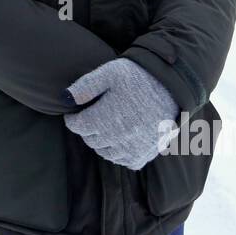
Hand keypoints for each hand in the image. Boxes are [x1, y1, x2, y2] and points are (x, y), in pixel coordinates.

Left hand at [63, 58, 181, 170]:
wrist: (172, 85)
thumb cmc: (138, 76)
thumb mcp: (109, 72)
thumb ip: (84, 86)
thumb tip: (64, 98)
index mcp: (103, 119)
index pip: (76, 126)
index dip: (73, 118)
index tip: (76, 112)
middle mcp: (116, 138)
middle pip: (90, 140)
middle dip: (87, 130)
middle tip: (93, 117)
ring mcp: (132, 147)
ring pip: (106, 153)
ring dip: (103, 143)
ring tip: (108, 127)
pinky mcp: (147, 153)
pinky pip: (127, 161)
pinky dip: (122, 154)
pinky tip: (123, 139)